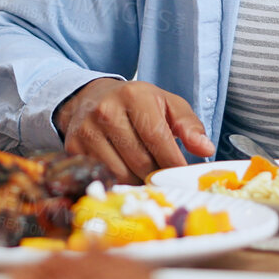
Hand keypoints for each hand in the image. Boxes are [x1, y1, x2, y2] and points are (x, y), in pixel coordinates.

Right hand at [54, 78, 214, 183]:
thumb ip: (189, 125)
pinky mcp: (73, 147)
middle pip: (140, 161)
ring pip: (121, 174)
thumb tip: (205, 149)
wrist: (90, 98)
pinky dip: (117, 182)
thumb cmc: (135, 104)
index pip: (158, 140)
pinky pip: (102, 177)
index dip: (174, 163)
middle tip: (164, 176)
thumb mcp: (166, 104)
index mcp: (133, 97)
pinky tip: (124, 173)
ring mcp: (86, 130)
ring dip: (137, 181)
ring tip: (144, 173)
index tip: (183, 176)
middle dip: (157, 174)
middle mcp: (106, 111)